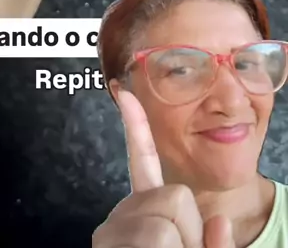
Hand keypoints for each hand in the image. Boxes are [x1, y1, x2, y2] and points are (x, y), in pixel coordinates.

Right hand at [92, 92, 234, 247]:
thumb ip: (218, 242)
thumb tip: (219, 223)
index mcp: (146, 207)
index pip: (144, 160)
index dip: (137, 125)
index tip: (125, 93)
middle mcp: (124, 212)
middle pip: (174, 196)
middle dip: (188, 230)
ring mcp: (112, 229)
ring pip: (166, 223)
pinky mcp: (107, 244)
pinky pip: (158, 237)